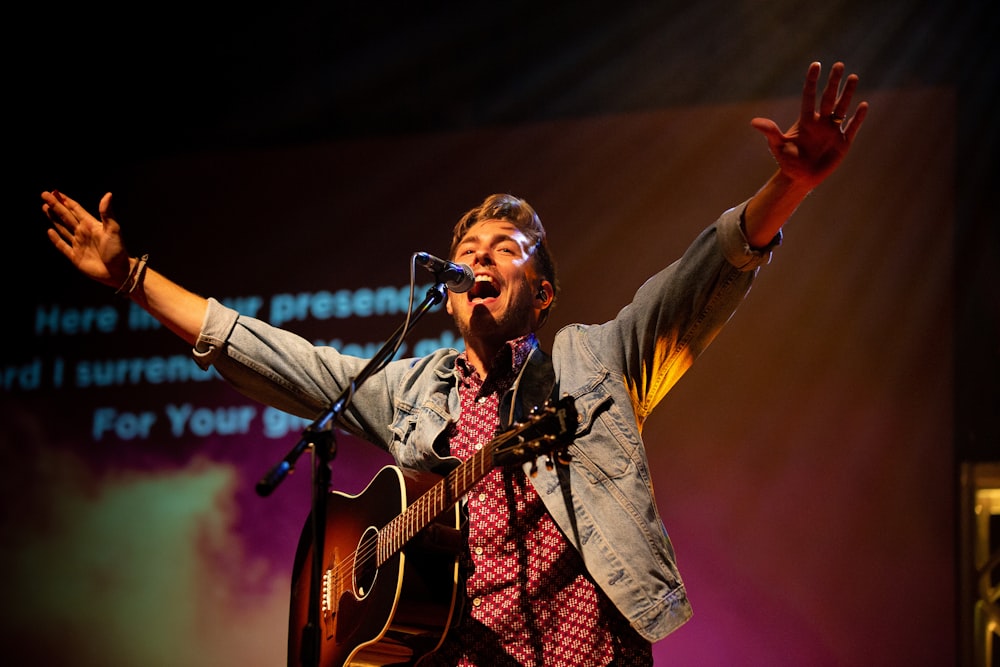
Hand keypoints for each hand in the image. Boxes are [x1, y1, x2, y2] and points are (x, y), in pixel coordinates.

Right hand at [43, 190, 131, 287]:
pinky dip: (56, 239)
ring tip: (45, 207)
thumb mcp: (114, 229)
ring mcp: (79, 244)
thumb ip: (107, 213)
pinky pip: (62, 246)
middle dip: (55, 206)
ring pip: (63, 228)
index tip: (55, 192)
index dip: (66, 201)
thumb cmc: (118, 250)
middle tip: (44, 194)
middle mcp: (83, 233)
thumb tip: (108, 194)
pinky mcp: (75, 257)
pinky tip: (50, 231)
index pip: (76, 209)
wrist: (119, 272)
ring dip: (54, 218)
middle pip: (66, 216)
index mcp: (91, 225)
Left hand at [750, 61, 868, 190]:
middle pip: (828, 98)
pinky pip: (852, 127)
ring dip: (847, 94)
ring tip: (853, 77)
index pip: (809, 96)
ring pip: (842, 108)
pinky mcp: (843, 143)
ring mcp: (833, 131)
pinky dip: (857, 118)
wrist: (800, 178)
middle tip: (838, 65)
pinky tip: (863, 105)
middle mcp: (820, 122)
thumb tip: (754, 122)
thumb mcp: (778, 146)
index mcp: (805, 121)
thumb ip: (770, 133)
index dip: (812, 81)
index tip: (815, 65)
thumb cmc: (787, 161)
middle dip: (833, 82)